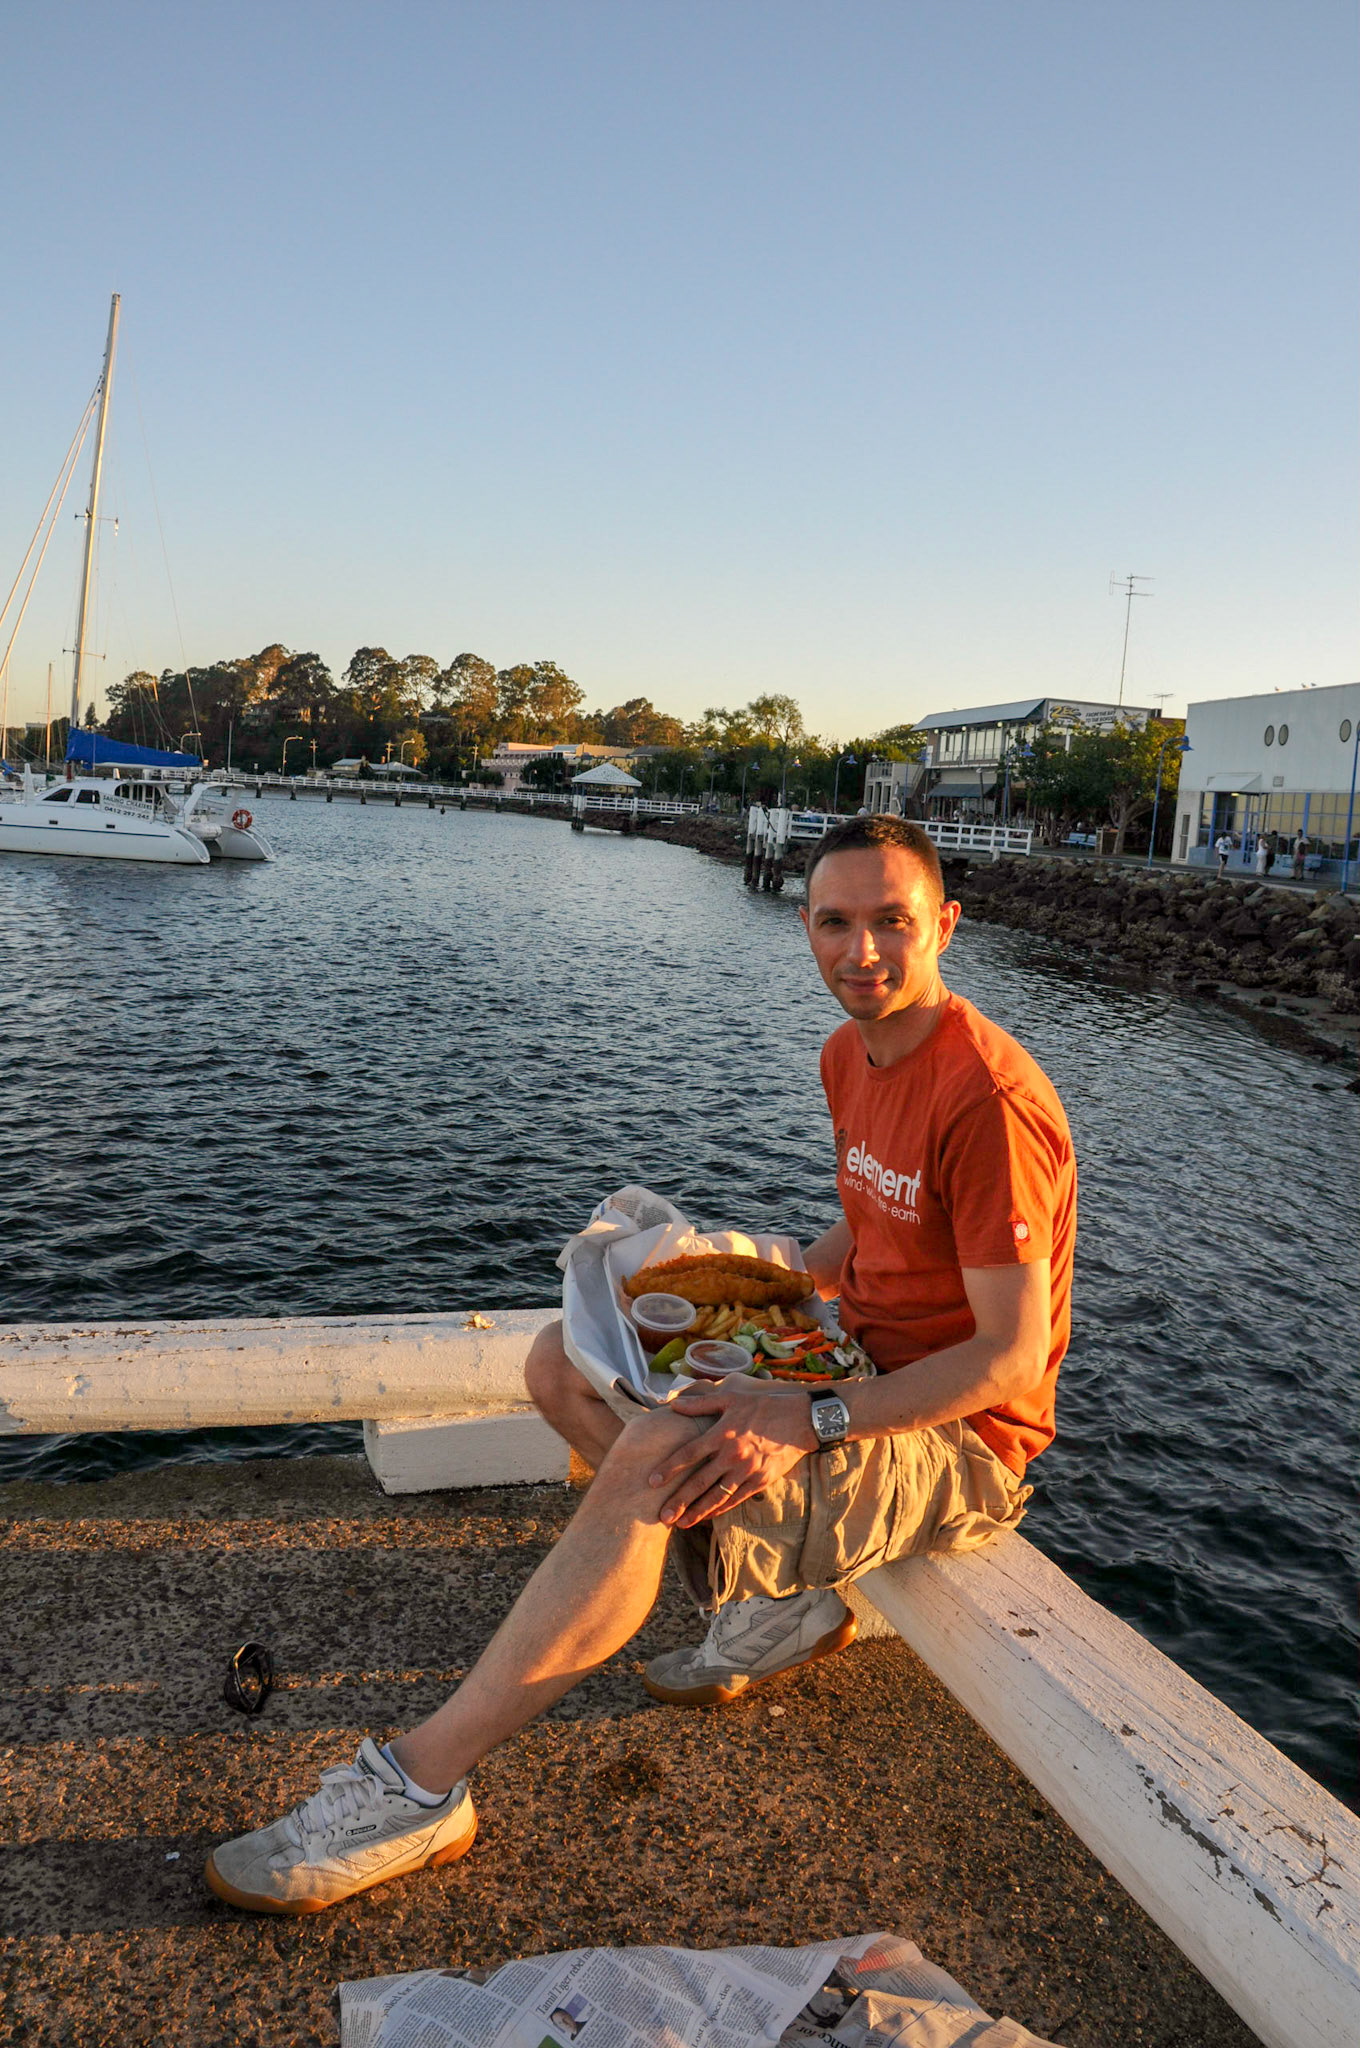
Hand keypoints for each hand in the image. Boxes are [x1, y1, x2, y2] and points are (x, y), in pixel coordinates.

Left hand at [649, 1379, 816, 1529]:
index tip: (652, 1481)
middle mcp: (732, 1455)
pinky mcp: (760, 1481)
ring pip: (717, 1496)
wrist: (800, 1420)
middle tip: (661, 1516)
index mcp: (722, 1433)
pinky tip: (707, 1516)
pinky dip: (720, 1509)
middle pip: (699, 1482)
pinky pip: (736, 1499)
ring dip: (698, 1511)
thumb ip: (701, 1403)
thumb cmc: (763, 1406)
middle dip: (679, 1501)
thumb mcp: (732, 1398)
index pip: (689, 1454)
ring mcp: (747, 1471)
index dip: (669, 1468)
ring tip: (681, 1523)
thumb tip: (674, 1404)